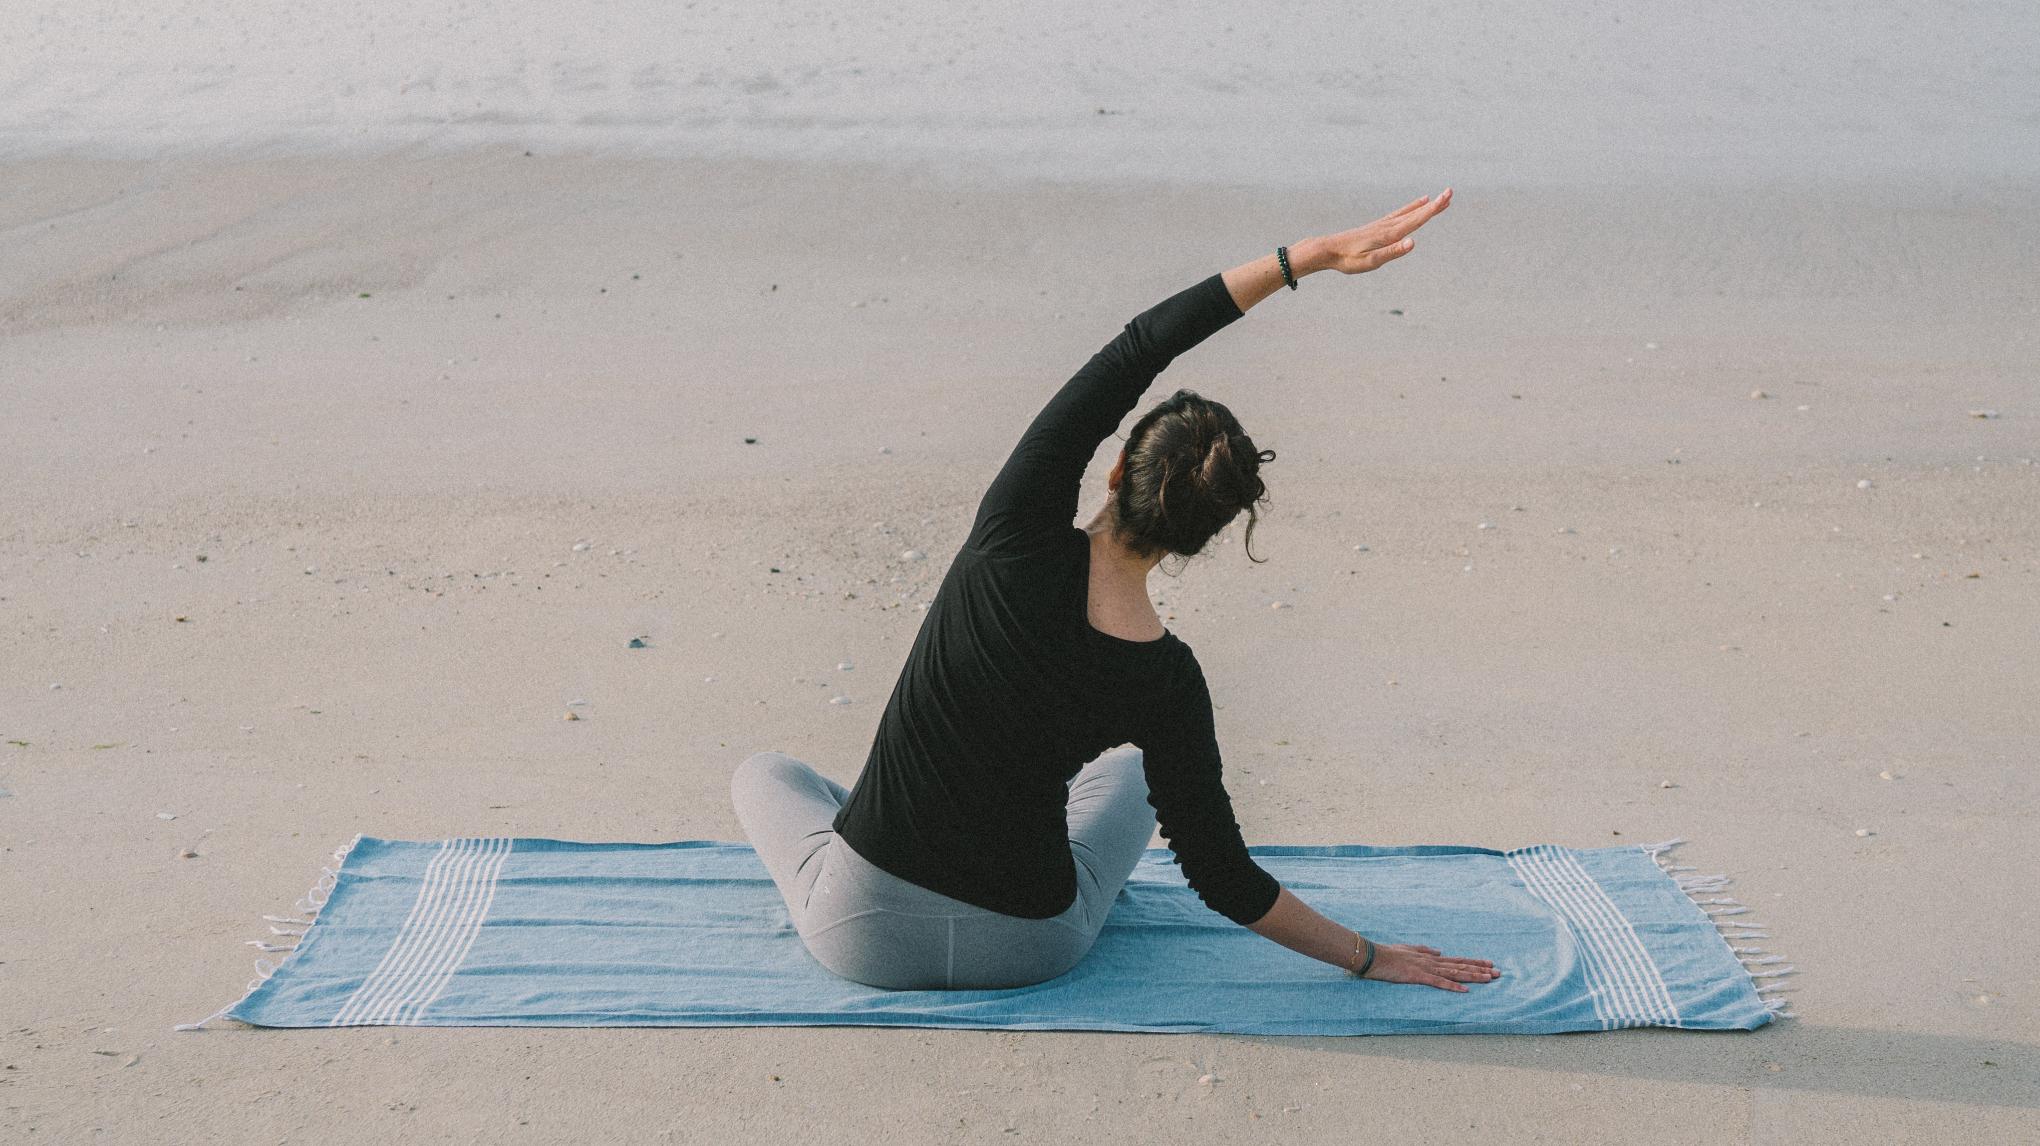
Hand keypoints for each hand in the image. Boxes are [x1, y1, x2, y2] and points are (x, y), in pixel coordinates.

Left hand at [1306, 187, 1451, 274]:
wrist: (1327, 250)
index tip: (1447, 197)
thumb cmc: (1348, 259)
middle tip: (1451, 192)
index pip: (1416, 220)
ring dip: (1426, 206)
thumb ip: (1392, 252)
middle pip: (1416, 214)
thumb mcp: (1371, 262)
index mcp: (1389, 235)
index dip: (1433, 210)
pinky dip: (1412, 207)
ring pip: (1409, 212)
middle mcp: (1388, 226)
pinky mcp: (1378, 226)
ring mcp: (1383, 225)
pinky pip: (1400, 214)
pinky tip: (1417, 204)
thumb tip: (1412, 243)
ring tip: (1440, 198)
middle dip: (1435, 205)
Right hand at [1359, 940, 1498, 991]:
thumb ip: (1424, 950)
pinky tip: (1465, 990)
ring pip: (1454, 973)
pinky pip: (1439, 983)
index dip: (1474, 962)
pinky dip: (1452, 986)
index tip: (1489, 963)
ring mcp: (1426, 969)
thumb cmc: (1388, 954)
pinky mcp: (1418, 976)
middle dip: (1480, 970)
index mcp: (1430, 957)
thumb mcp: (1408, 949)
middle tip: (1498, 972)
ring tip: (1489, 979)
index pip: (1457, 960)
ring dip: (1472, 976)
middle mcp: (1432, 962)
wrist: (1373, 956)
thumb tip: (1439, 951)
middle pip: (1461, 966)